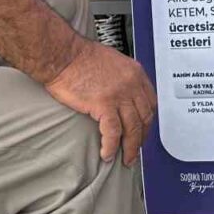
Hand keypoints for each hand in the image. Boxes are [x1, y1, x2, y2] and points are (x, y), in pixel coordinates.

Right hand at [45, 38, 157, 164]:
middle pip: (145, 117)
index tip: (143, 130)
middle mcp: (131, 83)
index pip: (150, 102)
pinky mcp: (103, 104)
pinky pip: (112, 132)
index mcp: (135, 72)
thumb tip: (124, 94)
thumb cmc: (80, 57)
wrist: (63, 55)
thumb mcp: (113, 61)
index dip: (148, 120)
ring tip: (126, 159)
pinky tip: (107, 154)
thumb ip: (123, 77)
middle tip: (135, 149)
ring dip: (130, 147)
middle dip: (141, 137)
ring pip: (133, 128)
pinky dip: (111, 146)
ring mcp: (119, 94)